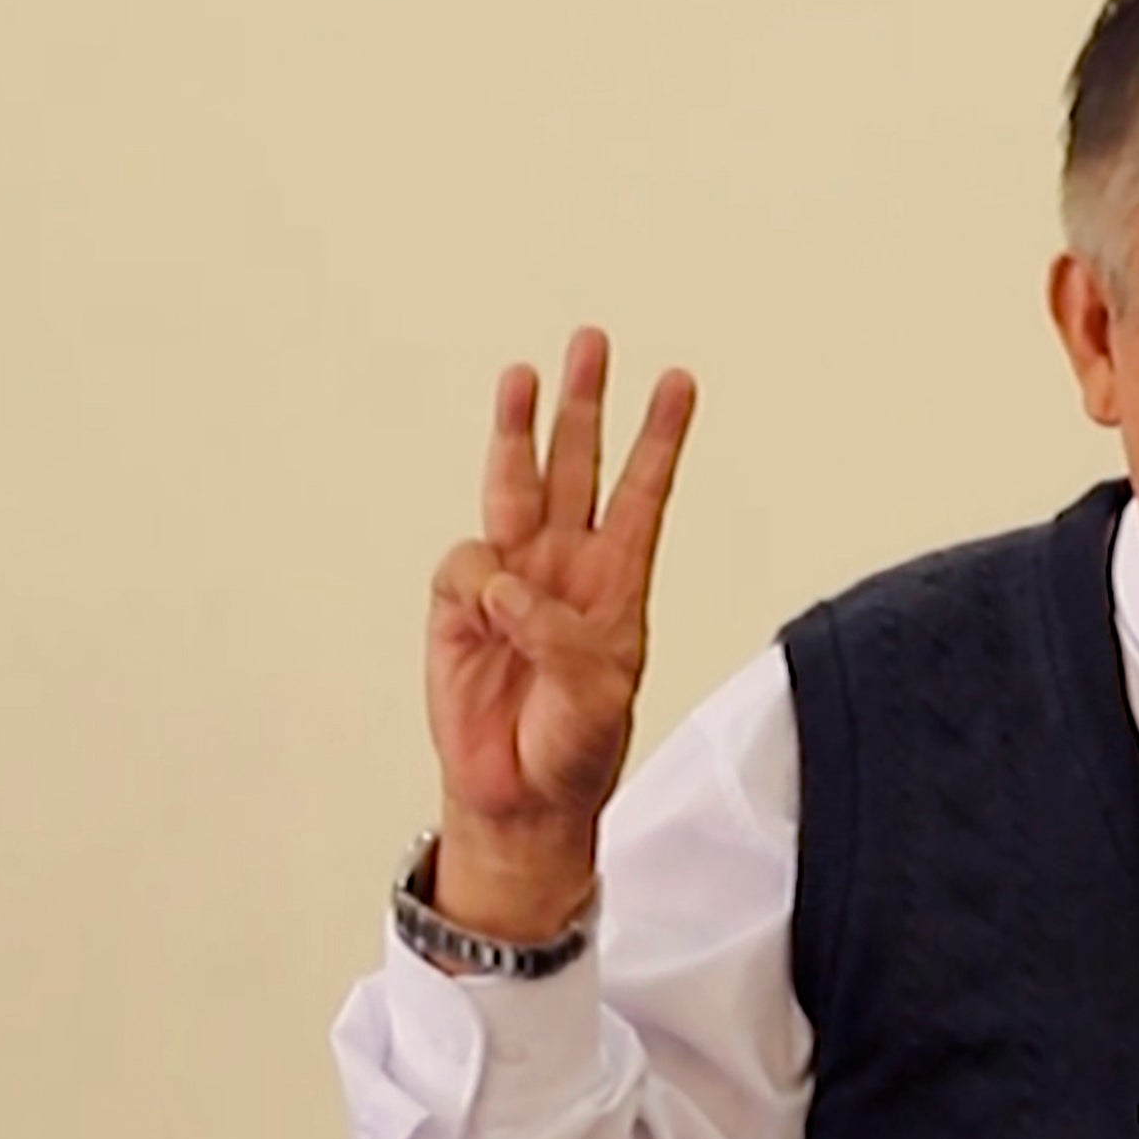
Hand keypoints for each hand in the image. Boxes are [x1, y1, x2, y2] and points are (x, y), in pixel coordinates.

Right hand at [423, 327, 696, 938]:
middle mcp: (565, 567)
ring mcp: (511, 580)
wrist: (520, 796)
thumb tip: (505, 585)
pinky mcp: (460, 604)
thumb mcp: (595, 695)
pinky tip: (486, 613)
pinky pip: (465, 565)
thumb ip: (558, 633)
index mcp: (618, 584)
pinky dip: (474, 584)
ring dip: (519, 429)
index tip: (678, 382)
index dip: (659, 439)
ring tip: (524, 374)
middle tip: (592, 343)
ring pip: (517, 485)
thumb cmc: (575, 750)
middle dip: (584, 405)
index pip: (642, 495)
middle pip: (577, 467)